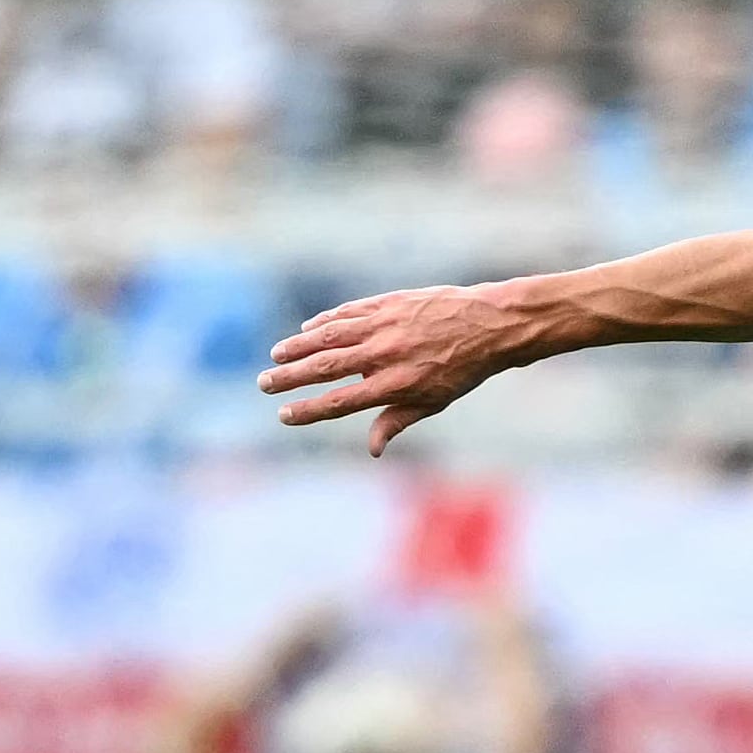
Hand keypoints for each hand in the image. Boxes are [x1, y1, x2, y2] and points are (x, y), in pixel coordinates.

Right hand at [260, 285, 530, 454]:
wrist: (490, 325)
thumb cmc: (463, 369)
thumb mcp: (434, 401)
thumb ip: (397, 420)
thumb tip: (372, 449)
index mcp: (396, 385)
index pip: (341, 401)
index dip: (309, 410)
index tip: (283, 414)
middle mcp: (385, 355)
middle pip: (326, 367)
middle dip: (291, 377)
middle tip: (263, 383)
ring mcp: (385, 325)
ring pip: (330, 335)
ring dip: (299, 346)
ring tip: (277, 355)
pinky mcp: (388, 303)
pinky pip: (349, 312)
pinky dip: (325, 321)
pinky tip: (308, 328)